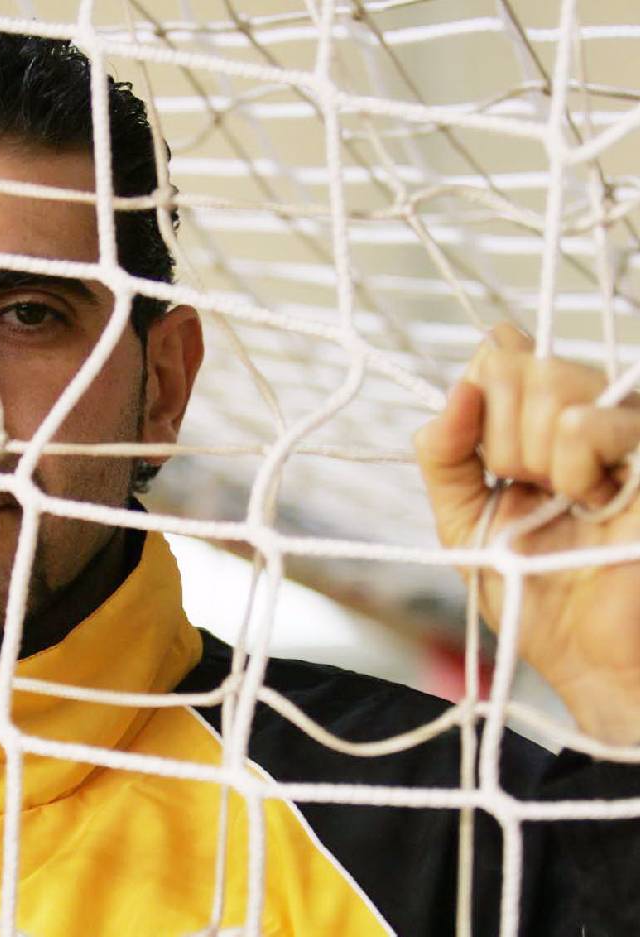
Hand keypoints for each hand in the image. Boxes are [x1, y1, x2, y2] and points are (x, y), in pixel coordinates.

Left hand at [414, 323, 639, 744]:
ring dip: (531, 457)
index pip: (496, 353)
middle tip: (527, 490)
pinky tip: (595, 502)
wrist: (587, 657)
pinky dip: (571, 470)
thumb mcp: (462, 518)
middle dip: (498, 439)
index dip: (478, 394)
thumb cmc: (531, 591)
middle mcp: (583, 412)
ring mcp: (625, 428)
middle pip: (516, 363)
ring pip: (550, 381)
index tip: (486, 460)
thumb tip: (457, 389)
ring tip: (564, 501)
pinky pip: (586, 423)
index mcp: (533, 423)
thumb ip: (445, 454)